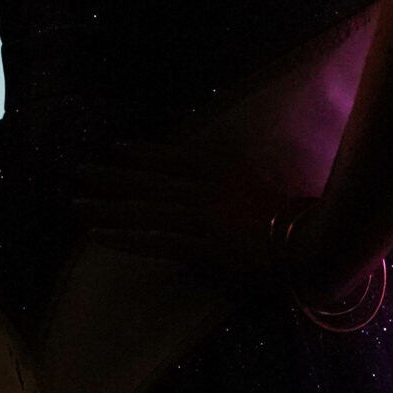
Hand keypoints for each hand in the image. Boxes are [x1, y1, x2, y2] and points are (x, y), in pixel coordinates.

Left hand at [78, 148, 298, 290]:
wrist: (317, 241)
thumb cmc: (306, 220)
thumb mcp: (273, 192)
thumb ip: (246, 191)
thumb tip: (228, 197)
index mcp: (227, 173)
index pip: (176, 158)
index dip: (145, 153)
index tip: (117, 147)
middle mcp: (208, 190)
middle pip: (151, 180)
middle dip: (112, 176)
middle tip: (79, 171)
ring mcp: (202, 217)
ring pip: (144, 209)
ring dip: (108, 207)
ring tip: (76, 205)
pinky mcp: (200, 245)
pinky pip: (153, 240)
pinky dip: (124, 238)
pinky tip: (99, 236)